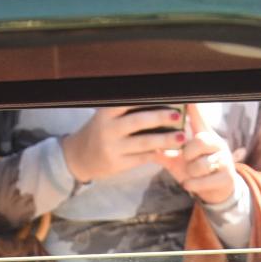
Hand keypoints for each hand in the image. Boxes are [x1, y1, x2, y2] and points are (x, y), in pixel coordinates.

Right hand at [61, 106, 184, 183]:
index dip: (150, 98)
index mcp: (107, 113)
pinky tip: (168, 150)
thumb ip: (128, 108)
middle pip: (139, 121)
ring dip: (165, 140)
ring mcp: (111, 149)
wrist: (79, 158)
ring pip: (143, 143)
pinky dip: (156, 154)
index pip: (130, 101)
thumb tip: (163, 98)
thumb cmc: (102, 131)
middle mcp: (107, 130)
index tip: (169, 96)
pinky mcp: (116, 165)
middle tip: (178, 116)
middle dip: (160, 117)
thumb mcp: (108, 116)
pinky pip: (141, 158)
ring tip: (181, 137)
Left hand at [156, 103, 239, 205]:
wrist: (215, 191)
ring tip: (191, 174)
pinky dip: (192, 185)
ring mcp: (223, 160)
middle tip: (187, 159)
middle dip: (188, 153)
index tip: (187, 99)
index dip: (194, 110)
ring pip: (199, 165)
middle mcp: (217, 145)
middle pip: (199, 141)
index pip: (199, 121)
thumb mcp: (179, 162)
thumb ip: (166, 153)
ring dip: (190, 173)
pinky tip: (191, 184)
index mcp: (205, 138)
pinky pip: (201, 181)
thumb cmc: (195, 172)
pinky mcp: (226, 178)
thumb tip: (147, 145)